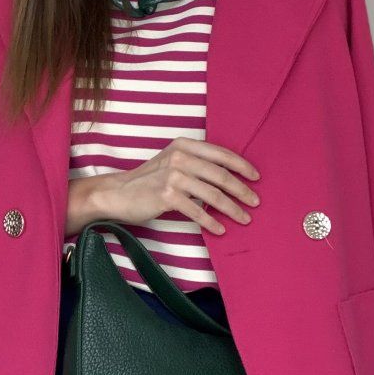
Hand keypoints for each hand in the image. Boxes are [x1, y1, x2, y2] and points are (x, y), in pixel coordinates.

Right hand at [74, 136, 259, 232]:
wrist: (118, 193)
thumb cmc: (148, 180)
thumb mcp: (172, 161)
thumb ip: (196, 163)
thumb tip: (227, 177)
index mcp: (184, 145)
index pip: (220, 154)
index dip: (241, 166)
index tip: (256, 177)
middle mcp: (180, 157)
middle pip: (220, 175)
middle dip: (242, 190)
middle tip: (255, 202)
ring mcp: (173, 176)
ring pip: (212, 194)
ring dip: (232, 209)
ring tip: (244, 219)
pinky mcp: (167, 196)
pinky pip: (197, 211)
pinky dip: (211, 222)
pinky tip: (220, 229)